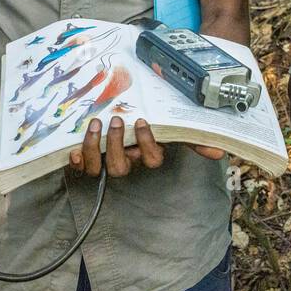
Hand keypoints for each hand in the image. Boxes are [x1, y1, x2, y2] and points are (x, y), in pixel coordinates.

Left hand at [67, 116, 223, 177]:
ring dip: (93, 148)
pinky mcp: (87, 162)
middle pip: (120, 167)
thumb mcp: (171, 131)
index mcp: (147, 157)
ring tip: (95, 124)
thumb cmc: (148, 130)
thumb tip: (219, 152)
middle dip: (116, 145)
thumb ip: (192, 140)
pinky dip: (76, 160)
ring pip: (98, 168)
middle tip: (117, 121)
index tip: (142, 122)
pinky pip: (80, 169)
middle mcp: (126, 164)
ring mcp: (105, 164)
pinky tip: (72, 150)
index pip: (151, 160)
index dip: (146, 144)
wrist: (120, 122)